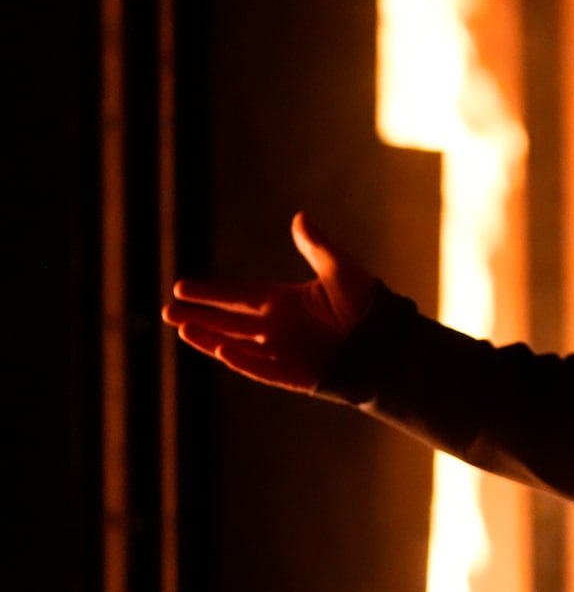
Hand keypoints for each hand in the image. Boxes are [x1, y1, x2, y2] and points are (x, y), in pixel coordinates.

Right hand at [162, 211, 374, 390]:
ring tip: (182, 329)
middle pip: (229, 322)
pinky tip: (221, 350)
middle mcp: (277, 328)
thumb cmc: (366, 304)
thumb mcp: (339, 270)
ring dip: (210, 338)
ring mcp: (283, 352)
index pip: (238, 297)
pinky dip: (242, 360)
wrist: (388, 340)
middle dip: (199, 316)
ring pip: (237, 346)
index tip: (182, 286)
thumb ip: (316, 247)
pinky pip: (262, 368)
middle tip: (168, 311)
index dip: (212, 293)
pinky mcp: (294, 374)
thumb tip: (300, 217)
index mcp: (284, 302)